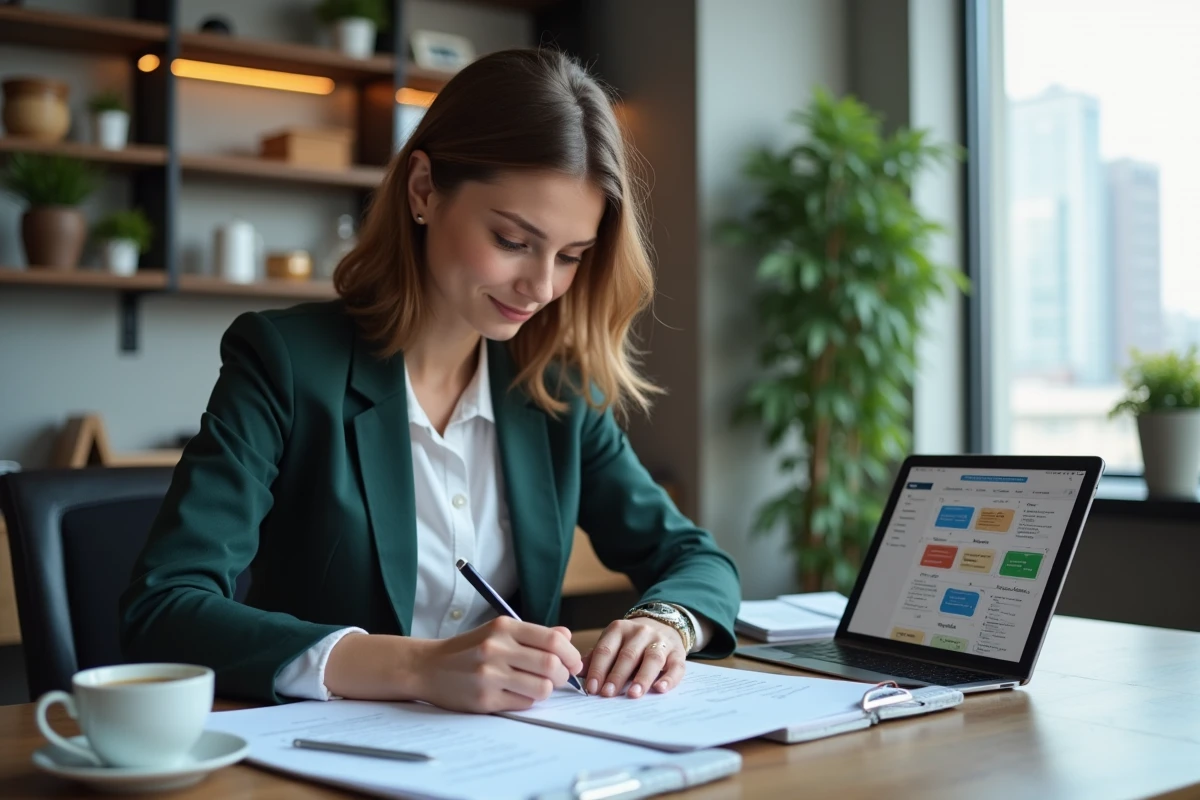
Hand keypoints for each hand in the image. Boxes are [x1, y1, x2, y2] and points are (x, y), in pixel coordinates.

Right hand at [324, 619, 581, 712]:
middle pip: (551, 665)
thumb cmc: (468, 649)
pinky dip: (528, 701)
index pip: (552, 640)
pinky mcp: (484, 700)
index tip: (574, 662)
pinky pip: (523, 704)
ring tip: (540, 687)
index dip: (571, 653)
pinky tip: (517, 695)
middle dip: (564, 675)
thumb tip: (567, 637)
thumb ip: (533, 634)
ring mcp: (489, 676)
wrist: (427, 667)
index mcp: (503, 628)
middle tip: (561, 678)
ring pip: (541, 688)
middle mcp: (496, 649)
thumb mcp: (498, 632)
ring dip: (548, 690)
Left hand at [582, 617, 686, 698]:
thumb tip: (578, 673)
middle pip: (628, 655)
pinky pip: (675, 666)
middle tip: (607, 694)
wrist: (664, 624)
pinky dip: (669, 679)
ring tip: (633, 694)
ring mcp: (661, 642)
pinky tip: (660, 689)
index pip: (606, 649)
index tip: (591, 688)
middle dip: (617, 676)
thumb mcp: (612, 641)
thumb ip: (597, 656)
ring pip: (652, 659)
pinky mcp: (678, 653)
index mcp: (619, 629)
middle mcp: (641, 632)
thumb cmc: (631, 641)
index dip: (598, 669)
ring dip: (642, 678)